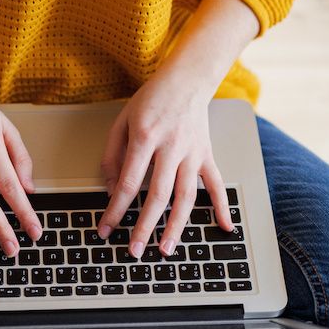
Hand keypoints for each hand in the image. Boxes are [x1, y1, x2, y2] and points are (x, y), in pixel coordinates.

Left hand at [97, 79, 233, 257]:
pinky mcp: (207, 155)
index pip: (128, 182)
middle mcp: (171, 147)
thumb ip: (112, 156)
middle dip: (145, 227)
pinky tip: (223, 227)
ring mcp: (193, 153)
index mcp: (145, 137)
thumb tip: (112, 191)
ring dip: (176, 226)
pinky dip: (222, 207)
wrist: (186, 79)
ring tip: (166, 249)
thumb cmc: (151, 100)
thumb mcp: (121, 122)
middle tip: (134, 250)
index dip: (115, 209)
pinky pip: (216, 184)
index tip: (106, 228)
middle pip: (158, 195)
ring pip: (186, 196)